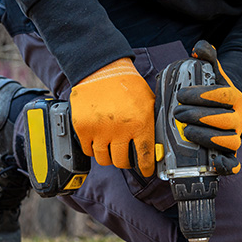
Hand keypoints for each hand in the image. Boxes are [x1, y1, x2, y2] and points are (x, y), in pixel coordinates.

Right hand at [70, 58, 155, 176]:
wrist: (101, 69)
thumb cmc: (126, 85)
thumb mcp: (148, 102)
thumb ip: (152, 123)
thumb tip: (158, 145)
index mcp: (140, 123)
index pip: (145, 157)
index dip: (146, 168)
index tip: (146, 171)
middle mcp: (120, 130)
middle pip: (122, 162)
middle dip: (125, 162)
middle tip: (126, 157)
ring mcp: (99, 130)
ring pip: (104, 159)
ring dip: (108, 156)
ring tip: (111, 147)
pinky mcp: (83, 128)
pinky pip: (88, 150)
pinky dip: (92, 148)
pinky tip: (98, 139)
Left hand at [173, 40, 241, 174]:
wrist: (228, 112)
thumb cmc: (215, 94)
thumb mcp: (213, 75)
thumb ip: (207, 59)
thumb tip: (199, 47)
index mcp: (235, 98)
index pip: (222, 95)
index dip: (202, 95)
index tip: (181, 94)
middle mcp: (239, 119)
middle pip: (223, 119)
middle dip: (199, 116)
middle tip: (177, 113)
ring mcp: (235, 138)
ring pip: (228, 141)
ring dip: (206, 137)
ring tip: (185, 132)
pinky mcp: (230, 155)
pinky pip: (233, 164)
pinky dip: (226, 166)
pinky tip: (215, 164)